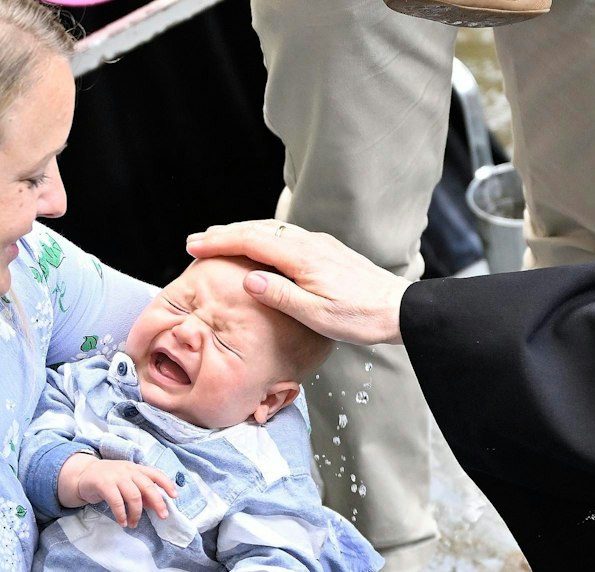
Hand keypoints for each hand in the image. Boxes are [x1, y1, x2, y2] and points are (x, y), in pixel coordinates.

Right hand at [61, 454, 176, 528]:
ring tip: (134, 524)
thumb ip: (142, 493)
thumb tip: (157, 506)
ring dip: (137, 513)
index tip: (174, 496)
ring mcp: (116, 476)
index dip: (167, 484)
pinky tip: (123, 522)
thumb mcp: (127, 483)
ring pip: (134, 496)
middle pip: (147, 486)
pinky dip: (121, 514)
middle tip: (163, 516)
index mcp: (136, 469)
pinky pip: (117, 501)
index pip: (155, 474)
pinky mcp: (103, 483)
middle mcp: (128, 470)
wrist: (82, 475)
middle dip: (158, 503)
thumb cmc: (109, 481)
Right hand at [185, 220, 411, 346]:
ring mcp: (321, 245)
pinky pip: (288, 236)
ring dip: (244, 233)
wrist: (400, 310)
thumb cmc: (361, 317)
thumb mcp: (317, 316)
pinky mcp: (329, 251)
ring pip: (274, 230)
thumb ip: (281, 295)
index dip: (219, 242)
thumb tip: (248, 278)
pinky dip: (265, 238)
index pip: (251, 241)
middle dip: (225, 233)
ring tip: (221, 239)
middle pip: (259, 229)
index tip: (194, 245)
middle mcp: (310, 244)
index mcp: (302, 257)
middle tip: (197, 240)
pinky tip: (261, 247)